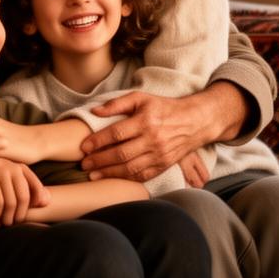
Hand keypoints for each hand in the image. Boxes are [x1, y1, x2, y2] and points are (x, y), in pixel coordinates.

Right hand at [0, 159, 50, 225]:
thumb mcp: (16, 173)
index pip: (26, 195)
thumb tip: (46, 202)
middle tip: (8, 224)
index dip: (25, 211)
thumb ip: (32, 186)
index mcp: (18, 168)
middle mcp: (6, 169)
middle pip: (13, 202)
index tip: (20, 219)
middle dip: (11, 217)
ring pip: (0, 203)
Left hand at [80, 90, 209, 180]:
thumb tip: (95, 111)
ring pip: (131, 168)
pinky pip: (143, 175)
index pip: (116, 133)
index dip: (98, 141)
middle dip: (99, 160)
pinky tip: (113, 179)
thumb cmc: (163, 107)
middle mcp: (152, 139)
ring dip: (109, 173)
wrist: (194, 121)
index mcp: (145, 121)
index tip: (83, 146)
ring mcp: (159, 155)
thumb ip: (117, 104)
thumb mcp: (141, 98)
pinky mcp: (164, 165)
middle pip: (121, 153)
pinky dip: (126, 179)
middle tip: (84, 164)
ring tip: (93, 174)